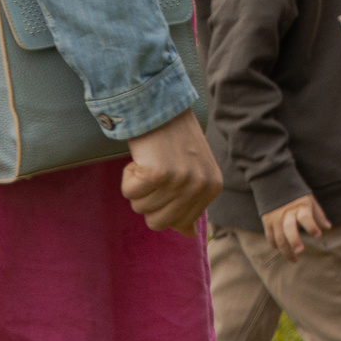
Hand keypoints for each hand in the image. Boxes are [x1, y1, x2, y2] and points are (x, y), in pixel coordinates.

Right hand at [119, 110, 224, 231]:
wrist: (160, 107)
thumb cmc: (174, 141)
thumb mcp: (192, 173)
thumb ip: (190, 203)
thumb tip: (188, 234)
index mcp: (213, 188)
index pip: (177, 224)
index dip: (162, 204)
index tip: (168, 178)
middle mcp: (200, 186)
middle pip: (157, 222)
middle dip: (148, 200)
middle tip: (156, 173)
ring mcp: (180, 180)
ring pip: (140, 208)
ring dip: (138, 186)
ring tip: (151, 162)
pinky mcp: (157, 174)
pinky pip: (129, 193)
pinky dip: (128, 176)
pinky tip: (142, 158)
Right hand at [263, 193, 330, 259]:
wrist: (274, 183)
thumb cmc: (296, 193)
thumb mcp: (310, 200)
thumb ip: (318, 214)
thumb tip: (328, 227)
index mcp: (300, 206)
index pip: (306, 217)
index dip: (312, 226)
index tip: (318, 234)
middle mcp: (287, 213)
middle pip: (289, 229)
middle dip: (294, 241)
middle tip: (300, 251)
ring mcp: (275, 218)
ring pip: (279, 238)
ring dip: (286, 250)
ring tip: (294, 259)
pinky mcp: (267, 221)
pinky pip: (270, 236)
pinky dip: (274, 245)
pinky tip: (280, 250)